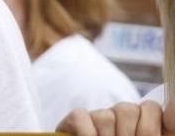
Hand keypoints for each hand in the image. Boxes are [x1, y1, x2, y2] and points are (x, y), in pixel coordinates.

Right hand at [57, 101, 171, 135]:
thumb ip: (154, 133)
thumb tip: (173, 117)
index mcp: (147, 129)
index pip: (152, 108)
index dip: (154, 121)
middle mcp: (124, 119)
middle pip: (129, 108)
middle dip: (132, 133)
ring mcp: (100, 118)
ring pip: (107, 114)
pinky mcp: (77, 120)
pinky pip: (82, 116)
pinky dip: (87, 133)